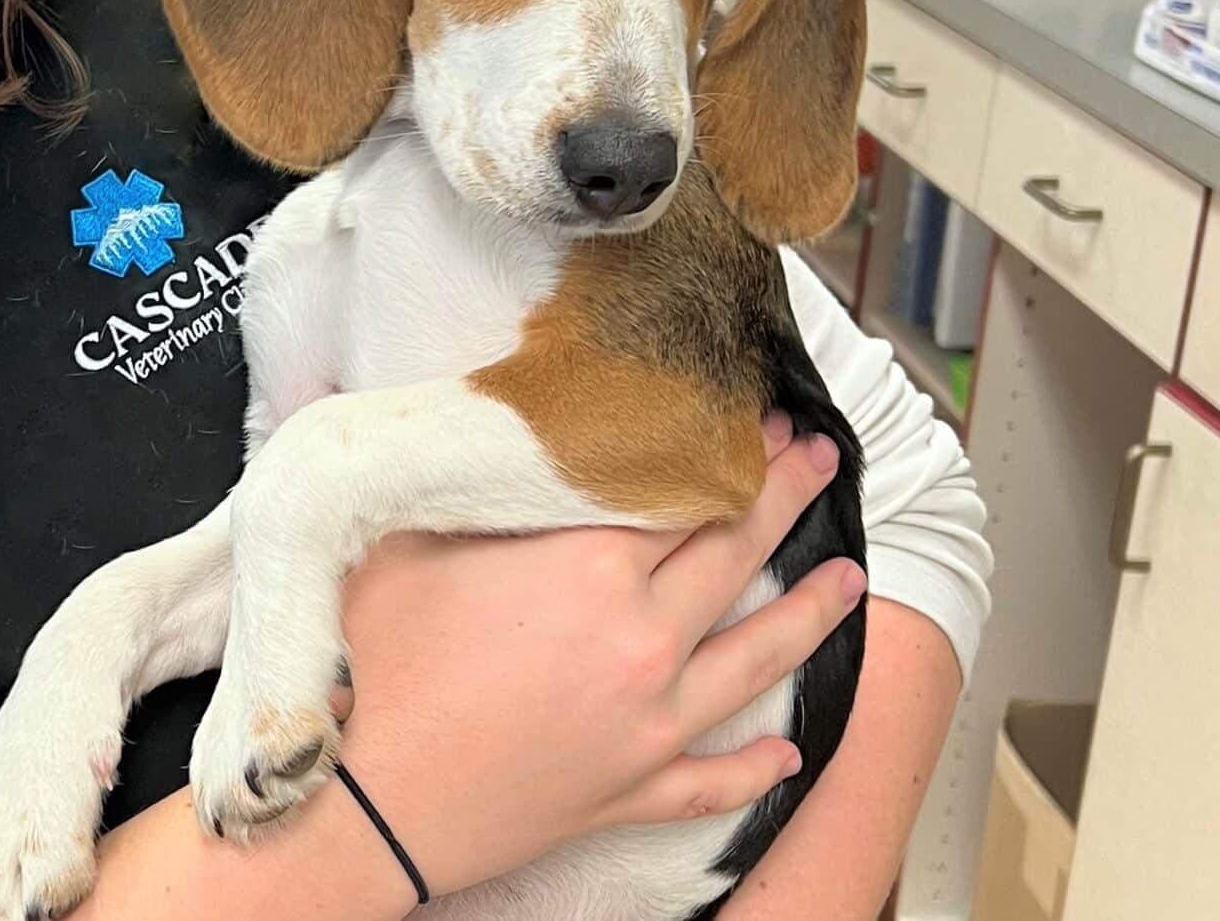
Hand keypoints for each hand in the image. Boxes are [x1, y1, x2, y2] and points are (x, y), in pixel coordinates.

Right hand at [329, 417, 862, 901]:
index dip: (728, 447)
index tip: (759, 415)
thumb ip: (462, 483)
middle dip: (785, 499)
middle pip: (734, 555)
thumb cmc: (378, 668)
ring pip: (756, 659)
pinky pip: (715, 778)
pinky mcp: (633, 791)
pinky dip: (756, 766)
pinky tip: (787, 751)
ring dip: (810, 614)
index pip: (684, 490)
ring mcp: (649, 724)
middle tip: (818, 460)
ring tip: (850, 581)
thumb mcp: (408, 543)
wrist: (369, 804)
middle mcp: (641, 640)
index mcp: (589, 567)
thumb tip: (477, 431)